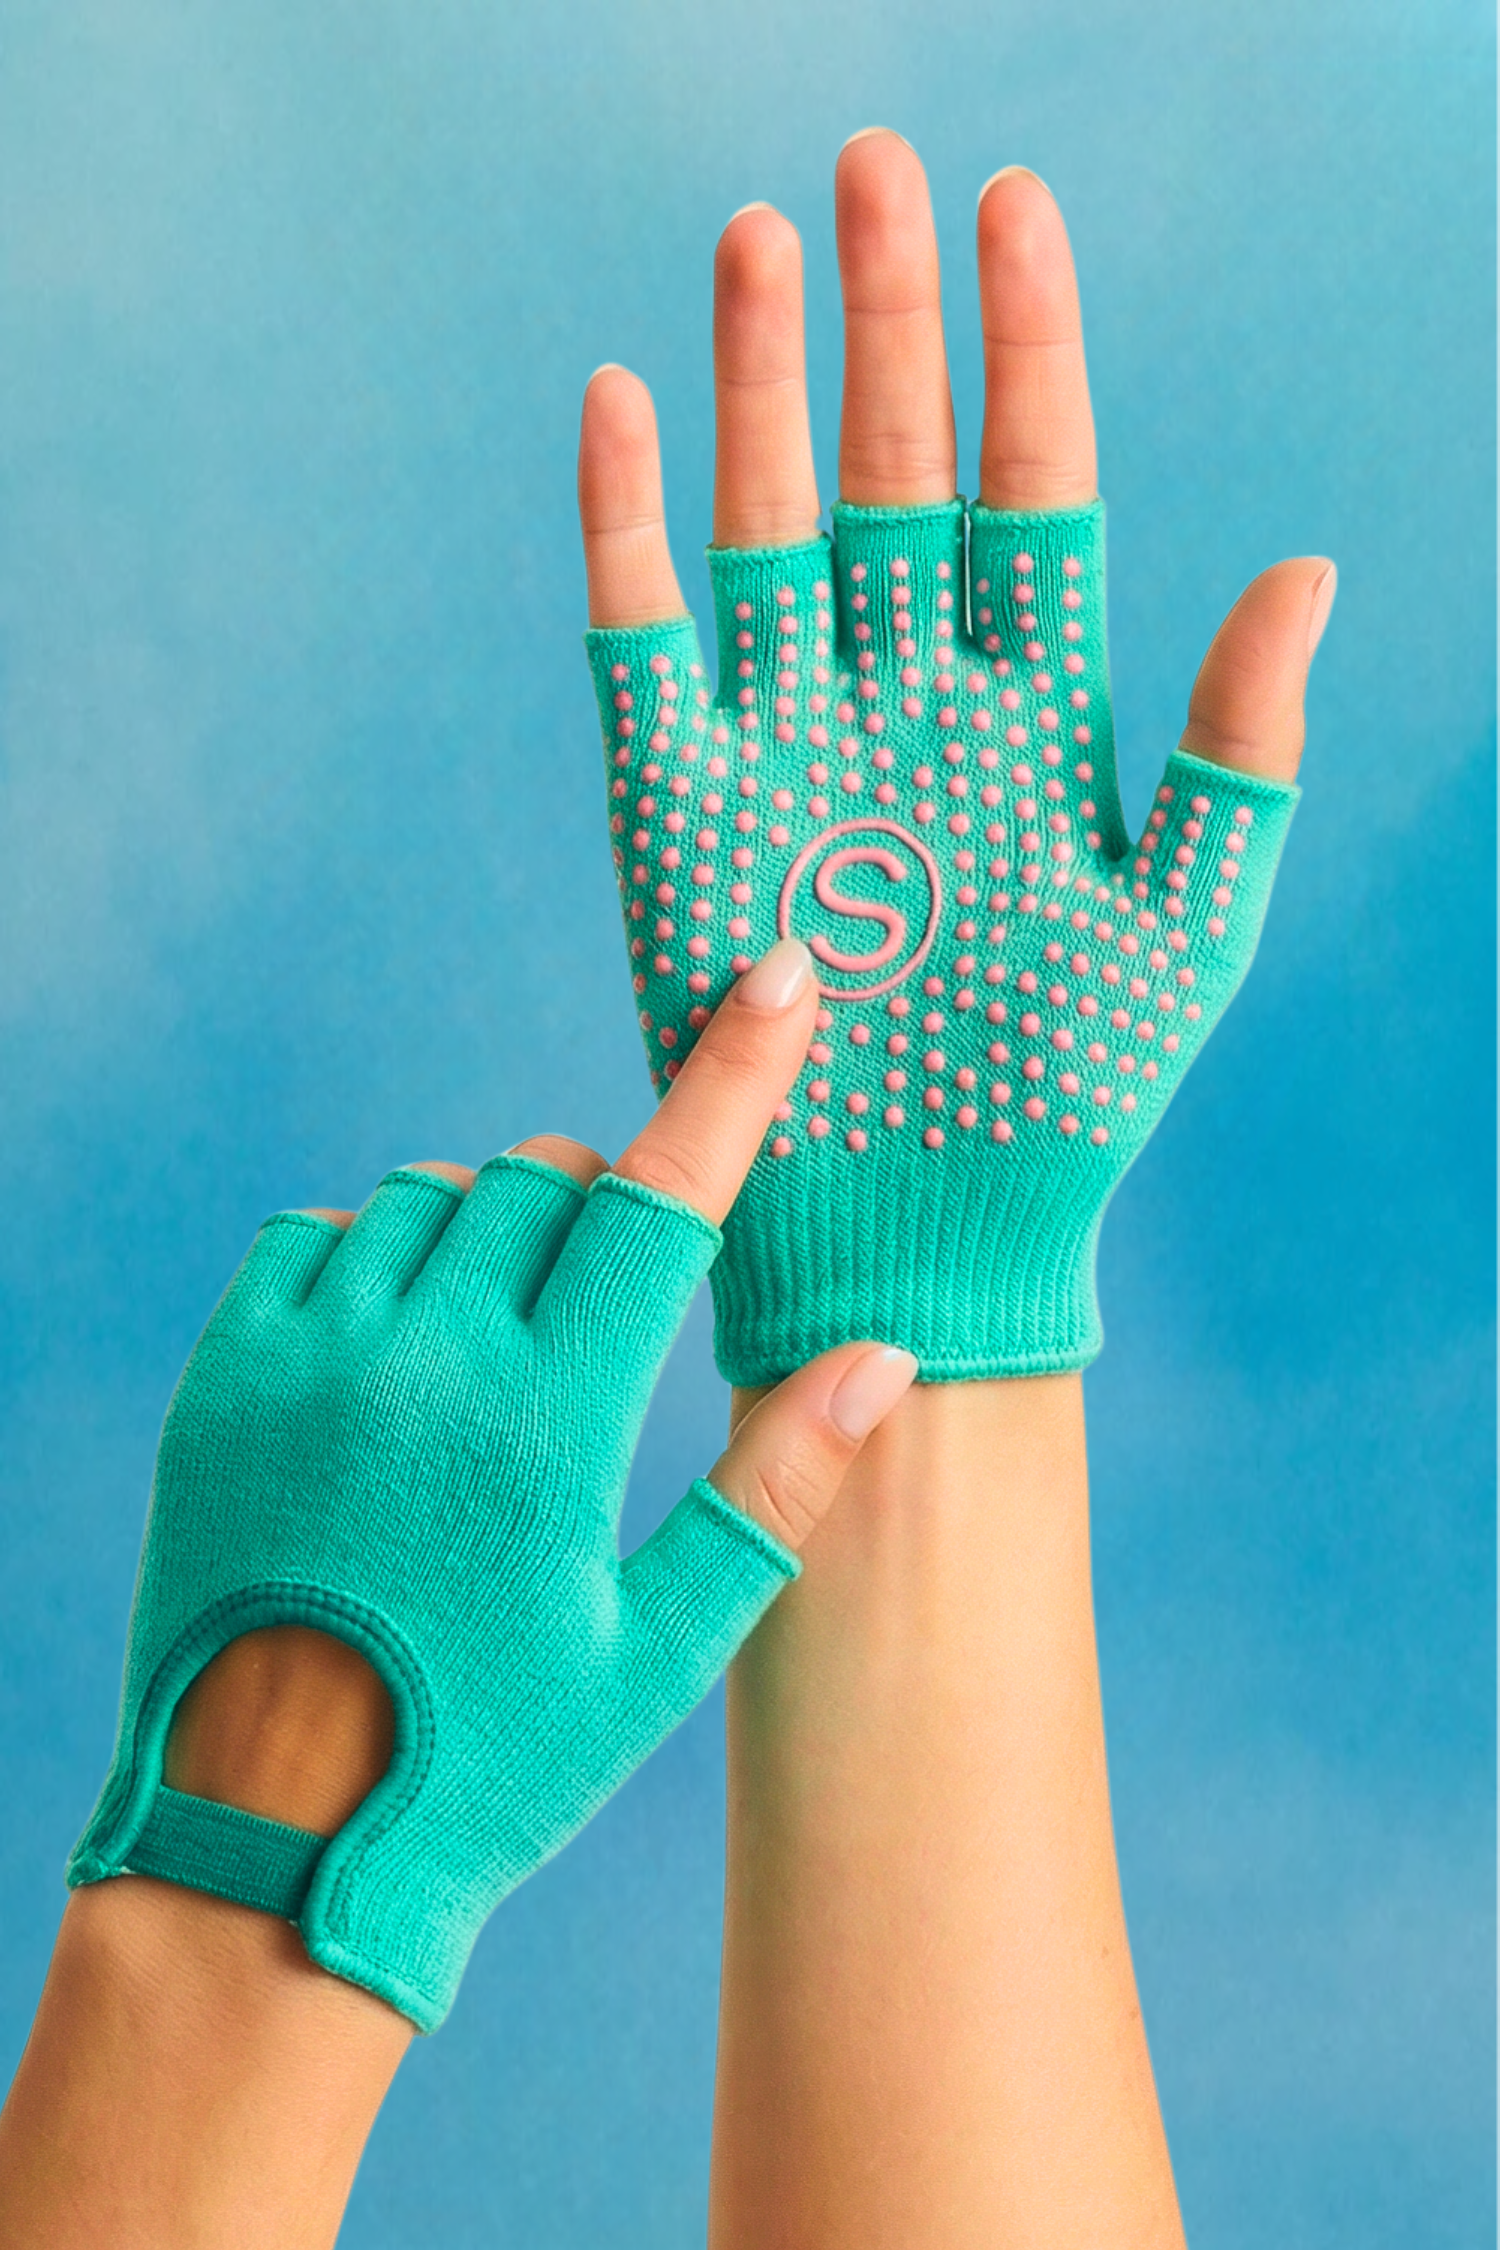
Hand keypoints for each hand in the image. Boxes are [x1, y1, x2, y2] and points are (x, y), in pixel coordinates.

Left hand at [66, 940, 915, 2031]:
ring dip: (490, 1227)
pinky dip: (377, 1254)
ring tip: (497, 1350)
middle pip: (542, 1173)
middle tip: (607, 1297)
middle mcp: (424, 1360)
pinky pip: (317, 1234)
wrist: (266, 1839)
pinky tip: (397, 1351)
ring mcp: (309, 1359)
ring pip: (430, 1195)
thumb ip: (777, 1490)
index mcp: (551, 1420)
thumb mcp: (659, 1651)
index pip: (661, 1197)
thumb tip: (882, 1354)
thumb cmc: (494, 1759)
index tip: (777, 973)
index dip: (732, 1077)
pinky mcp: (225, 1376)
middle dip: (598, 1199)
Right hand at [578, 141, 1334, 1384]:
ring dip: (757, 382)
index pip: (1031, 486)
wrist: (924, 1232)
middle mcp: (907, 699)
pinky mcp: (681, 805)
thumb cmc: (1067, 1097)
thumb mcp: (1186, 926)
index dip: (1026, 346)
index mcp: (1034, 710)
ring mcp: (789, 741)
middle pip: (897, 469)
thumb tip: (1306, 564)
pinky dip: (626, 526)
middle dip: (887, 319)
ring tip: (756, 239)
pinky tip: (618, 402)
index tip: (1014, 204)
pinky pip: (644, 637)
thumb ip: (1234, 748)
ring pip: (771, 520)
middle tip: (870, 164)